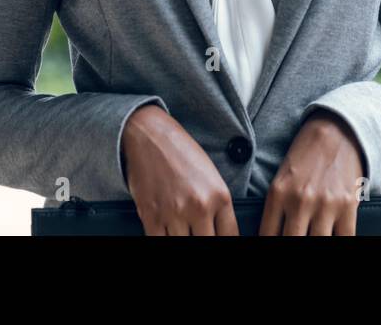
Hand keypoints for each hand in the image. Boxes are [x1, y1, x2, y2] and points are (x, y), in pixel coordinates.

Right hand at [122, 103, 239, 234]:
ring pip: (183, 244)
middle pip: (207, 243)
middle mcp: (199, 207)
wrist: (150, 136)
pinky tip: (166, 230)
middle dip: (204, 239)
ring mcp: (174, 213)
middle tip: (198, 231)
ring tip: (182, 228)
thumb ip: (218, 207)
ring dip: (183, 238)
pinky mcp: (151, 216)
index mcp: (220, 196)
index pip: (230, 236)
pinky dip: (163, 238)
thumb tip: (218, 232)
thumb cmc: (182, 152)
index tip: (219, 237)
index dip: (225, 241)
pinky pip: (158, 242)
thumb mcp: (211, 176)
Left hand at [260, 109, 364, 235]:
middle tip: (297, 237)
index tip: (275, 245)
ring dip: (316, 242)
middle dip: (292, 245)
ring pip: (318, 243)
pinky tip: (334, 236)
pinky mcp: (347, 205)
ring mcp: (325, 204)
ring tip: (313, 235)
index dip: (270, 246)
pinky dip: (339, 241)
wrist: (336, 130)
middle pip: (291, 242)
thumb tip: (273, 236)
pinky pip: (344, 239)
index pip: (268, 236)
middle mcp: (299, 201)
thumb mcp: (281, 180)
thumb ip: (276, 210)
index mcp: (278, 194)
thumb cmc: (305, 157)